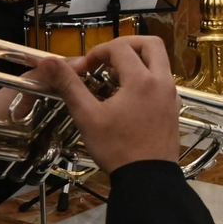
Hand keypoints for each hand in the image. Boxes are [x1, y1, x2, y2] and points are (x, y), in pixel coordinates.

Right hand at [34, 37, 181, 173]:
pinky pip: (163, 80)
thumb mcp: (87, 116)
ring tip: (114, 77)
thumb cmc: (116, 148)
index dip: (98, 52)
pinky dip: (147, 77)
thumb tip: (48, 61)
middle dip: (126, 45)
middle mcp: (162, 81)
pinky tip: (128, 97)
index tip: (84, 69)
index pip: (120, 48)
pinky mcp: (174, 108)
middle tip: (106, 59)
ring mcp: (172, 95)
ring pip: (160, 61)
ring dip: (138, 60)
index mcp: (142, 80)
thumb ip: (69, 85)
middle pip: (150, 43)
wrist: (147, 179)